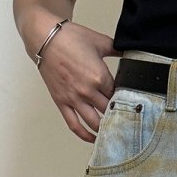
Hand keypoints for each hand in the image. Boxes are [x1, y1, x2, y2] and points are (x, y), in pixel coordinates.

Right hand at [37, 19, 123, 143]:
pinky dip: (85, 135)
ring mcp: (74, 99)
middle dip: (117, 114)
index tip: (129, 102)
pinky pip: (74, 125)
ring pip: (95, 122)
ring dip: (105, 128)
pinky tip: (94, 139)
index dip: (124, 98)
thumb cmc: (70, 37)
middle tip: (125, 119)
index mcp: (99, 76)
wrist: (45, 38)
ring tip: (113, 132)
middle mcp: (87, 91)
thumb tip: (130, 53)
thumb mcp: (99, 41)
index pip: (118, 95)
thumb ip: (117, 49)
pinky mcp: (62, 102)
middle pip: (109, 111)